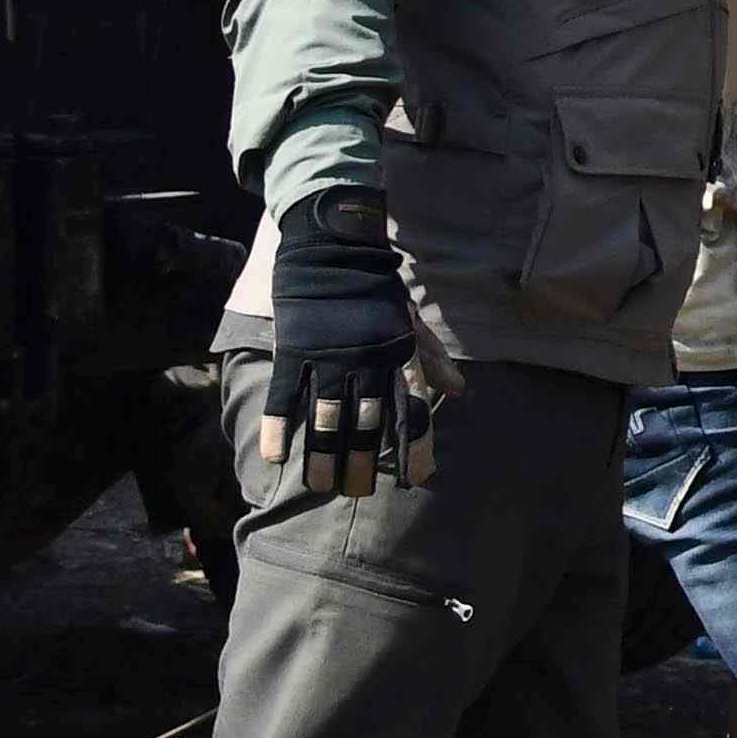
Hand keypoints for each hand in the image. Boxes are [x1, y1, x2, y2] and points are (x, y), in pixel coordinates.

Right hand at [253, 189, 436, 504]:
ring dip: (323, 457)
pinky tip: (276, 457)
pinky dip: (280, 428)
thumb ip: (431, 359)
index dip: (415, 446)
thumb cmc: (376, 287)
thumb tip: (460, 390)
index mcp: (398, 355)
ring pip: (326, 419)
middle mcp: (367, 362)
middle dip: (362, 463)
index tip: (415, 479)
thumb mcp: (411, 321)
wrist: (334, 246)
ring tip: (320, 485)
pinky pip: (286, 397)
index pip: (412, 410)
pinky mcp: (295, 349)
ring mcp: (328, 356)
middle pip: (366, 425)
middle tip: (357, 491)